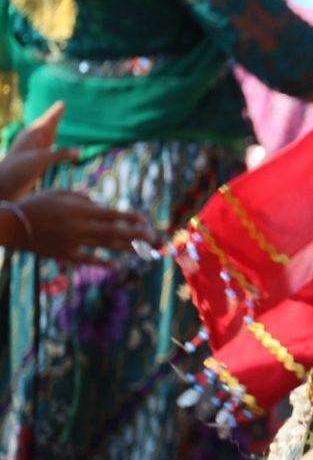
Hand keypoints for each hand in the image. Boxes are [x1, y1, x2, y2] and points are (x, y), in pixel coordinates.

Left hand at [0, 102, 75, 200]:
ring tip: (58, 123)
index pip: (47, 120)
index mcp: (32, 135)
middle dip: (54, 118)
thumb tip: (79, 151)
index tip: (62, 103)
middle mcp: (33, 141)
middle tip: (62, 106)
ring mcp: (34, 151)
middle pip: (47, 126)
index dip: (55, 112)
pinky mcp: (36, 162)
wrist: (4, 187)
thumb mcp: (39, 159)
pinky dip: (56, 147)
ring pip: (47, 138)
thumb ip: (60, 154)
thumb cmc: (18, 169)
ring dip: (54, 131)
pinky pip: (49, 150)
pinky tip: (57, 148)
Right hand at [9, 190, 152, 263]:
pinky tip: (114, 266)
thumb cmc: (38, 203)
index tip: (144, 220)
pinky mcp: (64, 253)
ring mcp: (72, 241)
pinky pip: (86, 259)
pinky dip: (101, 262)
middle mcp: (80, 226)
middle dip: (134, 234)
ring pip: (103, 245)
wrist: (13, 223)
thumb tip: (101, 206)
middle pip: (113, 231)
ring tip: (141, 249)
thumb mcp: (61, 193)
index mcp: (81, 210)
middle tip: (152, 237)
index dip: (130, 218)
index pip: (112, 214)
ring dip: (124, 247)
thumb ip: (84, 199)